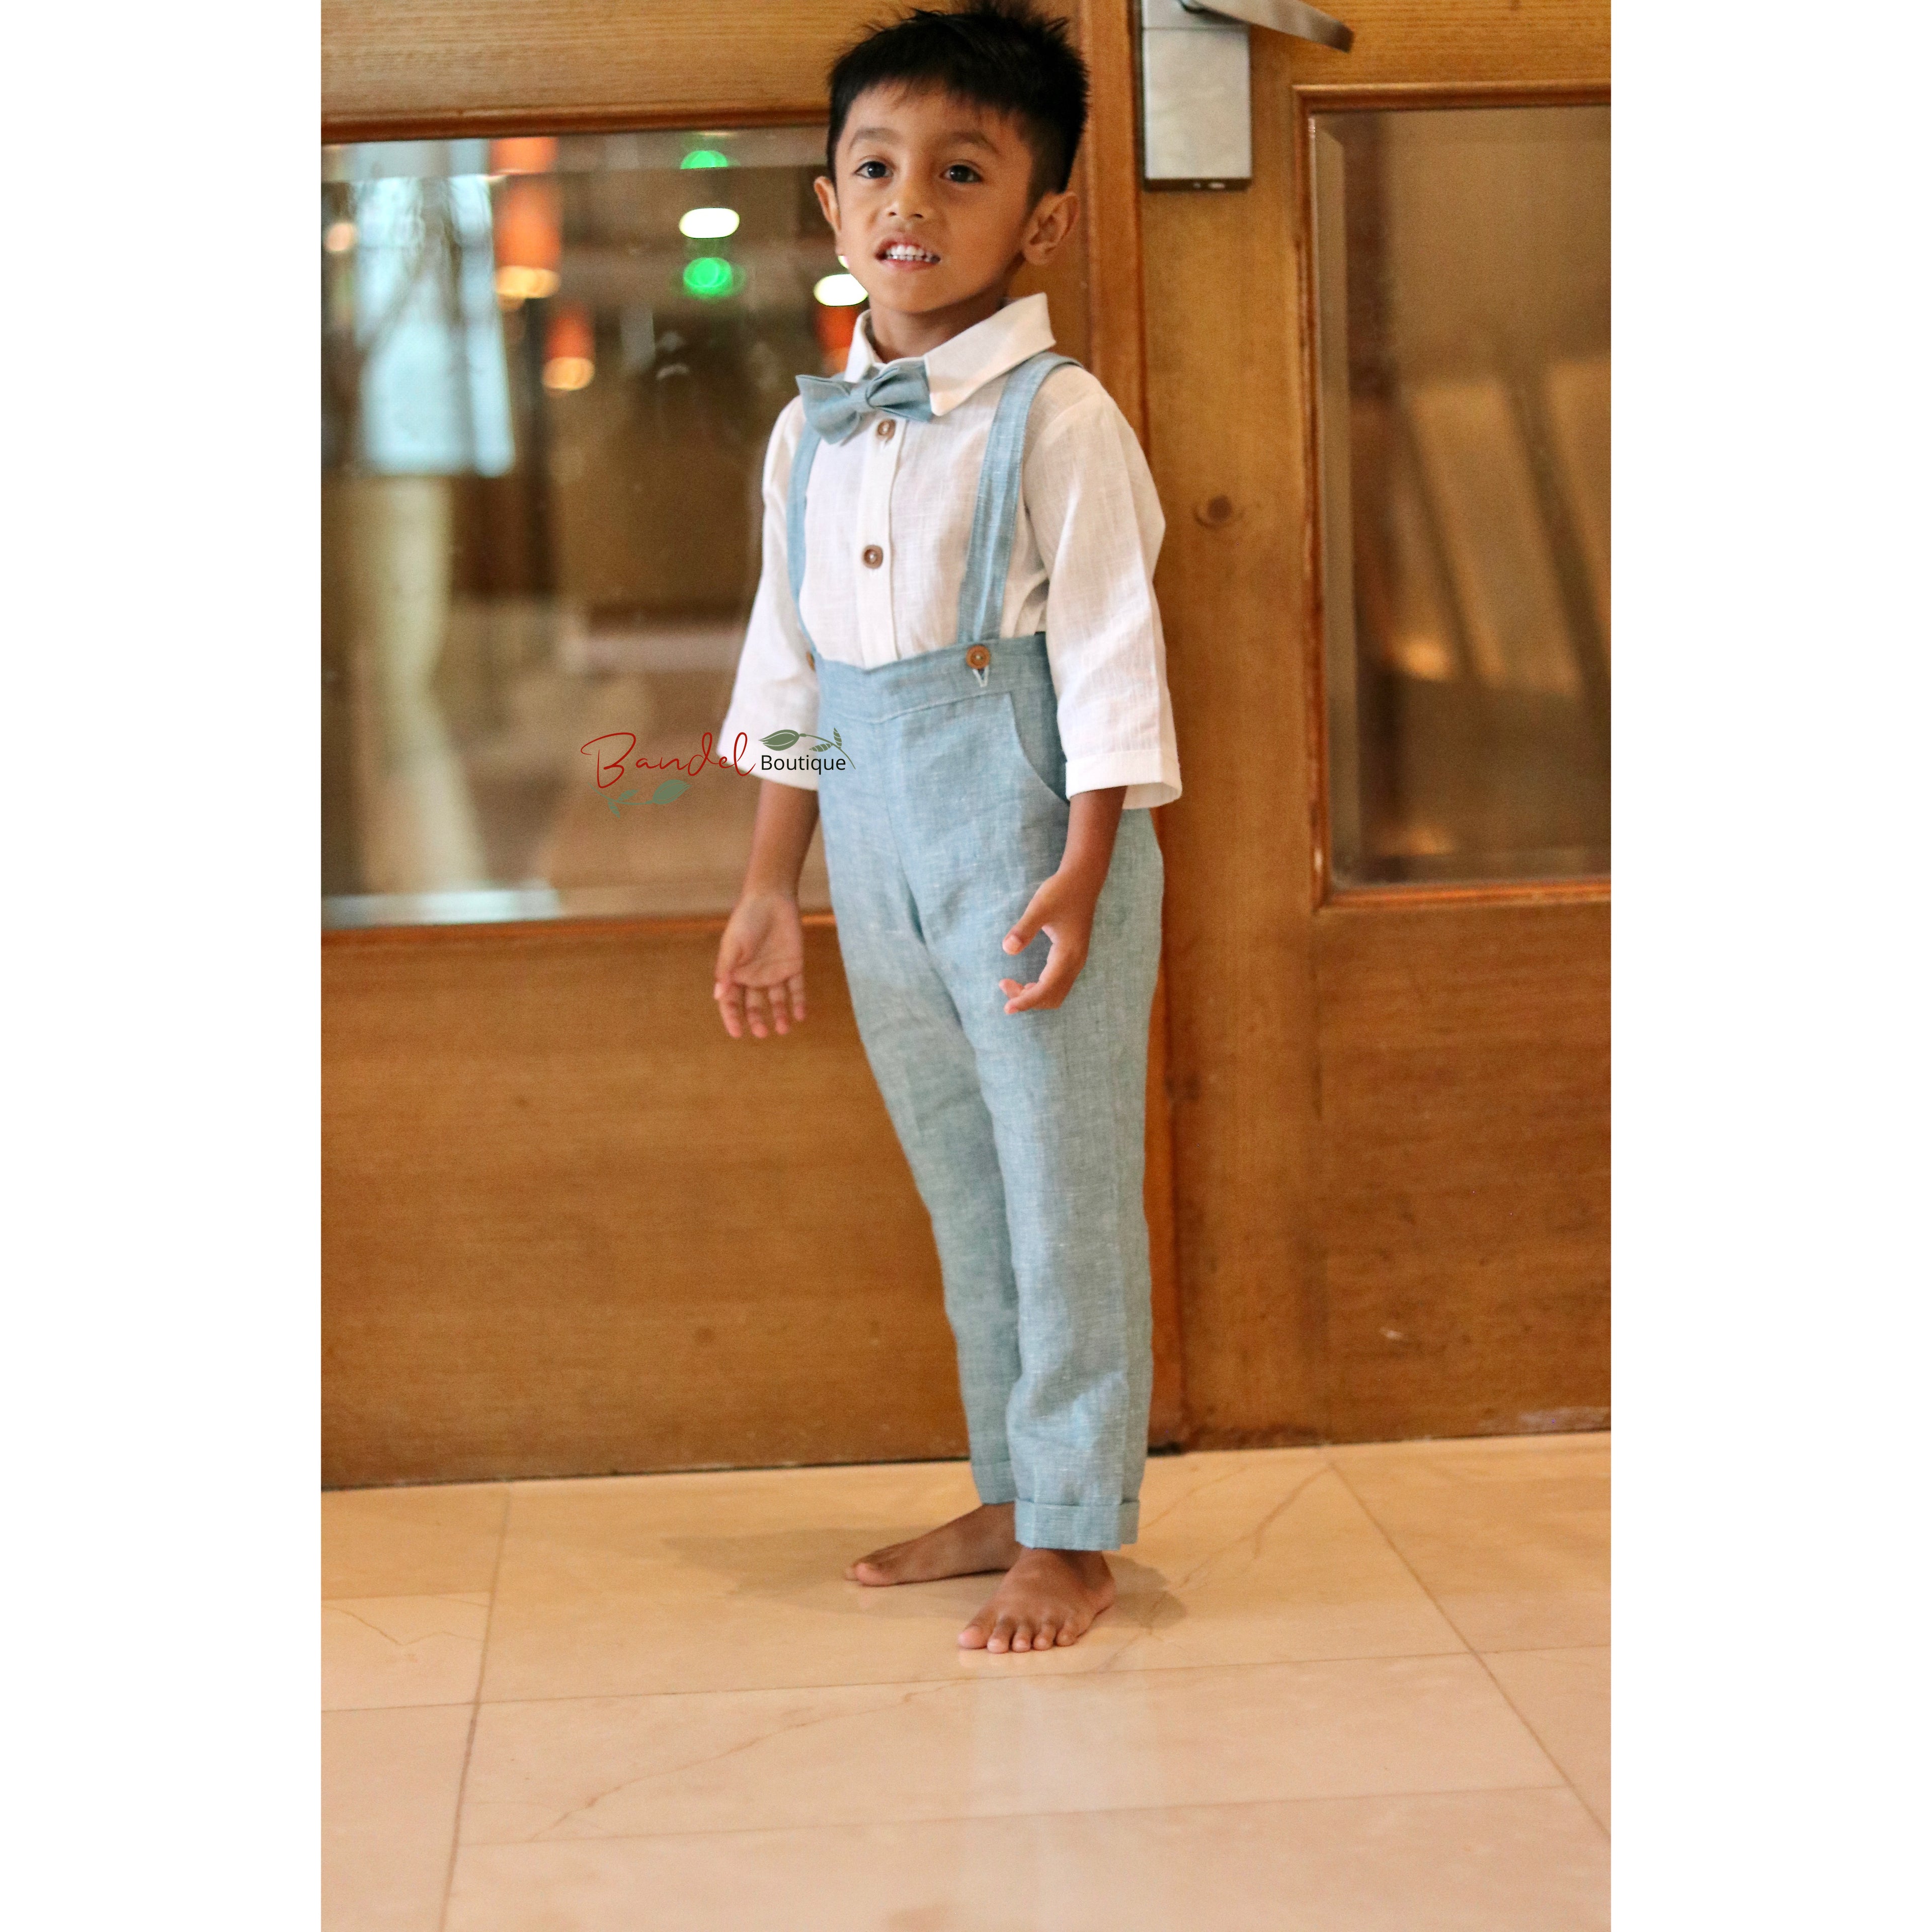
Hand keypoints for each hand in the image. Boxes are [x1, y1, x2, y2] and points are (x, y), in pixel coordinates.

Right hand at [714, 890, 806, 1038]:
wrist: (772, 898)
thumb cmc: (746, 920)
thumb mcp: (733, 945)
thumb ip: (726, 970)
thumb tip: (718, 995)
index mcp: (736, 973)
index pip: (731, 1002)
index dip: (733, 1018)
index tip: (738, 1033)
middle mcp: (754, 976)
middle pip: (754, 1005)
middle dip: (757, 1020)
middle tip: (763, 1032)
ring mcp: (774, 972)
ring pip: (777, 1001)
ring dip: (779, 1015)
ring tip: (783, 1029)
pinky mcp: (793, 966)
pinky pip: (796, 989)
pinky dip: (798, 1002)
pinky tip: (800, 1015)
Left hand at [998, 869, 1101, 1013]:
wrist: (1083, 879)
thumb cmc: (1061, 891)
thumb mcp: (1039, 907)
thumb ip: (1024, 929)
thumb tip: (1008, 949)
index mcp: (1067, 955)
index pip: (1046, 989)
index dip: (1026, 1002)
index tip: (1007, 1009)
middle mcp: (1075, 962)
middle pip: (1052, 997)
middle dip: (1028, 999)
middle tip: (1004, 985)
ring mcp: (1076, 960)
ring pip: (1056, 993)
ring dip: (1034, 995)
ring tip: (1010, 984)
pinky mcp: (1073, 956)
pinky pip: (1059, 984)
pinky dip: (1042, 989)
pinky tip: (1026, 981)